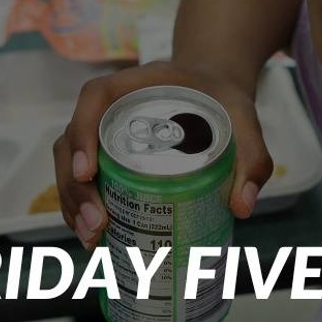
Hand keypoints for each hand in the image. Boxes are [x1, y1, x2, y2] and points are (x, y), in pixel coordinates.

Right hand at [52, 61, 274, 248]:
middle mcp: (111, 105)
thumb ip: (252, 158)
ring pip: (69, 163)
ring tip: (93, 238)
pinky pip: (81, 177)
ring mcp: (103, 130)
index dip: (84, 133)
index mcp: (138, 84)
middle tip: (98, 225)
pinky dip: (81, 206)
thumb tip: (242, 207)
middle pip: (72, 140)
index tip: (90, 173)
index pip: (95, 97)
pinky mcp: (106, 153)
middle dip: (76, 187)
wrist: (217, 91)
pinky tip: (94, 237)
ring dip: (73, 202)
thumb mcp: (245, 120)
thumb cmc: (225, 101)